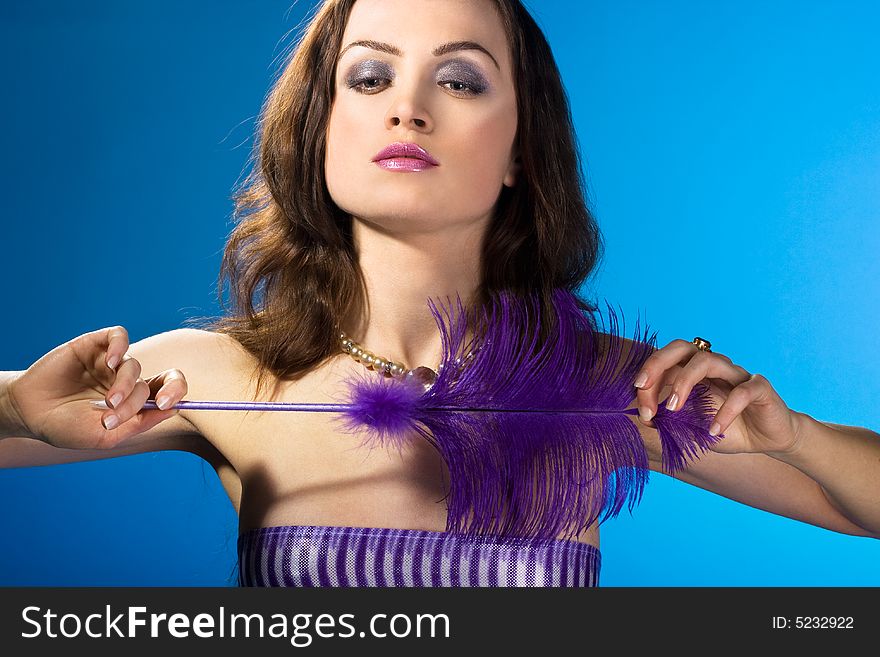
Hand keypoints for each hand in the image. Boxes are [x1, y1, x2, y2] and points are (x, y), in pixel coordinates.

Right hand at [7, 326, 187, 448]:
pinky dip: (119, 347)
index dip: (177, 393)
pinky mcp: (96, 345)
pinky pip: (119, 336)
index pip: (171, 391)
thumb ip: (138, 424)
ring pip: (135, 366)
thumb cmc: (67, 427)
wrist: (28, 413)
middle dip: (151, 396)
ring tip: (109, 404)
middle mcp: (130, 380)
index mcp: (138, 402)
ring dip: (126, 387)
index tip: (168, 404)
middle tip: (152, 404)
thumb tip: (171, 410)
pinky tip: (110, 363)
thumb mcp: (104, 436)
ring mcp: (113, 362)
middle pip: (160, 379)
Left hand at [633, 339, 802, 454]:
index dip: (648, 380)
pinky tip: (713, 431)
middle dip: (657, 364)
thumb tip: (644, 417)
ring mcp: (737, 374)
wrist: (768, 439)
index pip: (665, 362)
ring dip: (685, 383)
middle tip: (642, 387)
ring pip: (708, 360)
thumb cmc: (725, 429)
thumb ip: (670, 421)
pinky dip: (725, 412)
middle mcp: (713, 366)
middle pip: (682, 346)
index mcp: (694, 371)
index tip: (642, 410)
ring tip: (673, 409)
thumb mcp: (692, 428)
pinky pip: (742, 392)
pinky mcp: (760, 388)